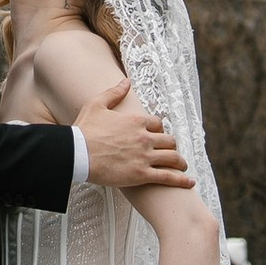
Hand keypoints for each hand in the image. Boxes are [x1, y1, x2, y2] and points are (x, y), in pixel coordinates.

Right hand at [80, 91, 194, 193]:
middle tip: (171, 152)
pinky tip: (189, 182)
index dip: (159, 130)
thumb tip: (127, 82)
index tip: (158, 135)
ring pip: (172, 158)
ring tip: (183, 166)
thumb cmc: (84, 130)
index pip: (158, 124)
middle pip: (169, 141)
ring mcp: (145, 156)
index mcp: (136, 121)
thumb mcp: (97, 104)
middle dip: (171, 146)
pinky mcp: (142, 174)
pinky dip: (181, 180)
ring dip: (180, 162)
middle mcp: (144, 137)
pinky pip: (168, 177)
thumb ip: (114, 93)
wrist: (76, 153)